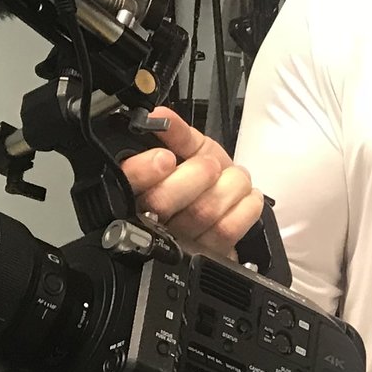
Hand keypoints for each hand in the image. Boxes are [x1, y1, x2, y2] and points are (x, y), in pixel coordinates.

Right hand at [119, 110, 265, 255]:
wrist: (228, 202)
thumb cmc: (201, 175)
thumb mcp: (188, 147)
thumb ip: (175, 132)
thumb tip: (160, 116)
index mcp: (137, 189)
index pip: (124, 182)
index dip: (143, 171)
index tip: (164, 157)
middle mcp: (151, 219)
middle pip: (161, 201)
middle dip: (195, 175)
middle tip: (210, 166)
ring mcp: (180, 242)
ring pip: (200, 213)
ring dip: (228, 187)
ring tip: (234, 178)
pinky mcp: (208, 256)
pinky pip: (226, 230)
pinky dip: (245, 207)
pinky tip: (246, 196)